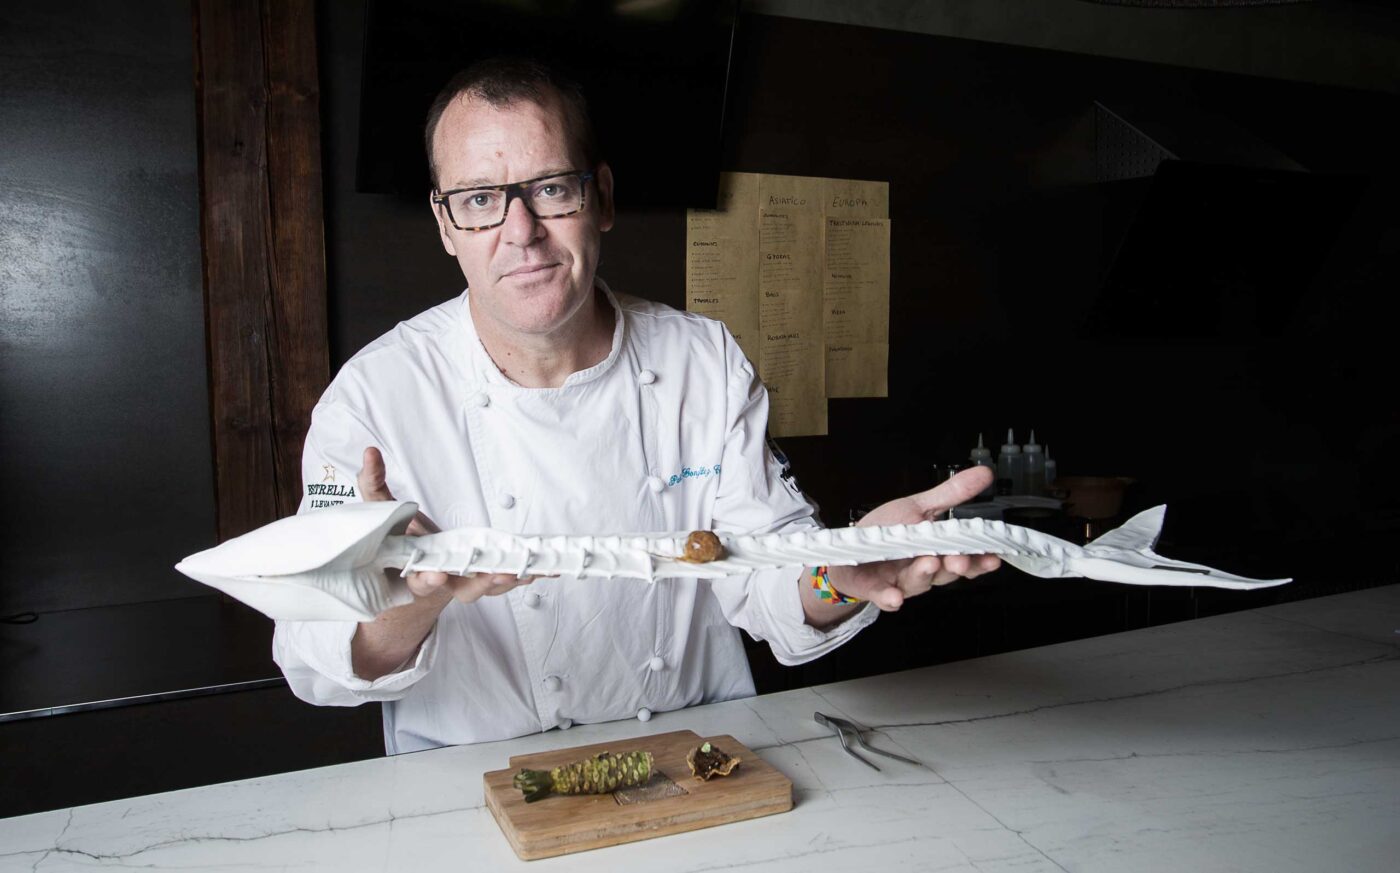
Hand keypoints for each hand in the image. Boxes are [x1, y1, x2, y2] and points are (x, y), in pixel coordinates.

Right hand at [358, 447, 533, 604]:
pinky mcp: (485, 575)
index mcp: (415, 571)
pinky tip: (548, 568)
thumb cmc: (396, 536)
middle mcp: (444, 582)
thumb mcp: (381, 510)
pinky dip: (526, 573)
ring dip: (510, 579)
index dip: (429, 580)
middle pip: (463, 590)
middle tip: (496, 574)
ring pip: (489, 587)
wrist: (414, 560)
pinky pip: (507, 577)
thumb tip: (370, 453)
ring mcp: (467, 581)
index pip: (421, 580)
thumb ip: (373, 484)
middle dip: (480, 584)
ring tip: (528, 570)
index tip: (437, 575)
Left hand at [826, 467, 1000, 611]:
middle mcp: (923, 570)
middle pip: (945, 574)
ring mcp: (900, 581)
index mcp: (937, 551)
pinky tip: (895, 596)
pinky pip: (884, 596)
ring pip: (917, 583)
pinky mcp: (875, 589)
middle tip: (959, 561)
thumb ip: (951, 495)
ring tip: (929, 563)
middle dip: (954, 567)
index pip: (965, 558)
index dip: (980, 560)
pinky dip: (890, 597)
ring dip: (924, 575)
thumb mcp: (918, 507)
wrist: (847, 547)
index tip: (994, 557)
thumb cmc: (885, 530)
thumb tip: (985, 474)